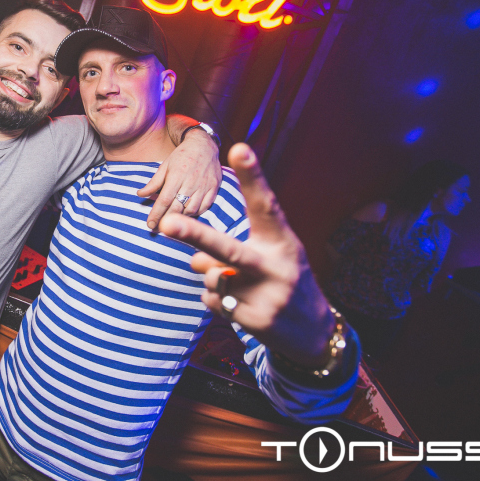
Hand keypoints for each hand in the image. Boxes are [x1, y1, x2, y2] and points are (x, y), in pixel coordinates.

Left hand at [137, 129, 221, 228]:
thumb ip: (154, 182)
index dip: (156, 214)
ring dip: (181, 218)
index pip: (164, 200)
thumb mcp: (165, 166)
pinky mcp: (214, 188)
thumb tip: (140, 194)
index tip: (150, 224)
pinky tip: (187, 214)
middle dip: (165, 220)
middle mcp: (190, 182)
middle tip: (157, 229)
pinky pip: (205, 207)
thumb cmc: (182, 156)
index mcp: (176, 176)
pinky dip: (195, 213)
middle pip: (177, 208)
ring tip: (171, 221)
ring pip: (191, 210)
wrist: (204, 145)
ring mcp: (204, 186)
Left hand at [158, 143, 334, 366]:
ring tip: (244, 288)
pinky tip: (243, 306)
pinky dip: (218, 301)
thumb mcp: (266, 258)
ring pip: (213, 277)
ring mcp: (267, 296)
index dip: (253, 176)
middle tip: (166, 223)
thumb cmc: (282, 279)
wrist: (313, 332)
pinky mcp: (256, 322)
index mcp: (283, 241)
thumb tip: (194, 262)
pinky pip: (212, 301)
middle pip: (228, 249)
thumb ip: (229, 250)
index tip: (239, 148)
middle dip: (195, 234)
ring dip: (216, 279)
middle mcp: (277, 266)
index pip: (265, 204)